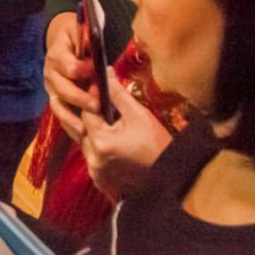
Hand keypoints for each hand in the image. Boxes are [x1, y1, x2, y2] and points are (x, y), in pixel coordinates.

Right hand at [44, 11, 98, 141]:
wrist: (64, 44)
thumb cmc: (77, 38)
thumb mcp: (82, 32)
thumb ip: (88, 39)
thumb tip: (94, 43)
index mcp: (57, 54)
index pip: (70, 67)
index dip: (85, 72)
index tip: (100, 75)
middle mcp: (50, 72)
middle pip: (63, 89)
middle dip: (81, 99)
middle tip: (98, 107)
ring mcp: (51, 87)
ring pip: (58, 105)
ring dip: (71, 118)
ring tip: (85, 130)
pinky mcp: (55, 99)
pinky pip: (59, 114)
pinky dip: (69, 125)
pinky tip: (80, 134)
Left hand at [79, 71, 172, 200]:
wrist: (172, 179)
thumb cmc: (158, 145)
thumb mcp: (139, 115)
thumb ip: (118, 94)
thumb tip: (105, 72)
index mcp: (101, 142)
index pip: (86, 113)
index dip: (93, 100)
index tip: (100, 90)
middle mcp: (93, 160)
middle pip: (82, 129)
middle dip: (91, 116)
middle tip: (104, 106)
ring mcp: (96, 173)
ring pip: (85, 144)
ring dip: (92, 133)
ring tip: (108, 124)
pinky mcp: (101, 182)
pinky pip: (92, 159)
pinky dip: (97, 149)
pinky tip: (109, 143)